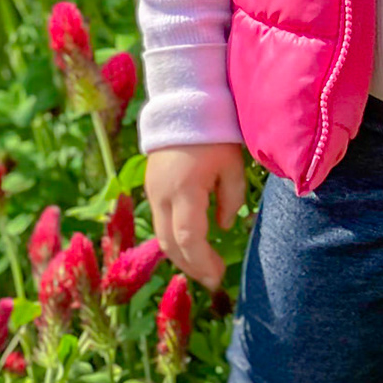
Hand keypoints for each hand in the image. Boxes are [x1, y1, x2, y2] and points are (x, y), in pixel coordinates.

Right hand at [144, 142, 245, 291]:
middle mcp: (162, 195)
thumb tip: (224, 226)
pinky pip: (159, 221)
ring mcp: (152, 191)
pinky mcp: (151, 186)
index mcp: (184, 190)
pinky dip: (174, 239)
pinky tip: (190, 244)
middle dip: (191, 267)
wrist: (183, 102)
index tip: (219, 277)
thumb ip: (231, 198)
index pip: (189, 239)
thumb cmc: (215, 131)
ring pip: (161, 236)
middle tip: (212, 280)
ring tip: (203, 268)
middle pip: (170, 244)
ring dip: (181, 256)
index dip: (203, 263)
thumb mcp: (232, 164)